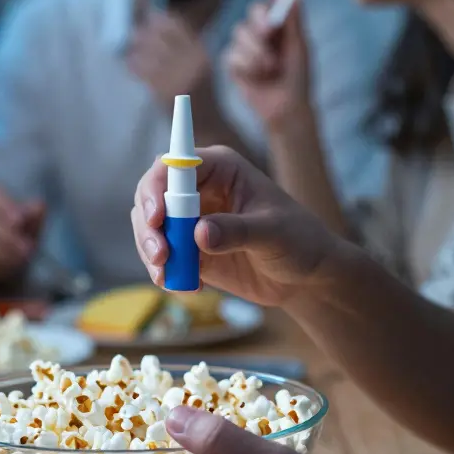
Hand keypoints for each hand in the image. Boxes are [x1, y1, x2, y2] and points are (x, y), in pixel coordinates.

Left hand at [126, 8, 211, 109]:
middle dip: (144, 32)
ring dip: (136, 48)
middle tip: (134, 34)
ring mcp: (178, 75)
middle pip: (160, 36)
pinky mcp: (165, 90)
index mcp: (200, 52)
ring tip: (130, 47)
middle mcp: (191, 61)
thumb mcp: (200, 64)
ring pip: (149, 52)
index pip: (177, 25)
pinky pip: (143, 71)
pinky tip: (130, 64)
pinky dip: (134, 65)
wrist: (205, 124)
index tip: (149, 17)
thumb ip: (185, 45)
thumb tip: (156, 21)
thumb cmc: (199, 92)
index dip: (160, 18)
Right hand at [130, 145, 342, 306]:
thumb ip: (237, 231)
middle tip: (160, 257)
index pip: (174, 165)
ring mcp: (191, 219)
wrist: (306, 276)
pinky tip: (189, 287)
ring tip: (170, 277)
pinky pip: (162, 257)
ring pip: (150, 227)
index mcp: (220, 169)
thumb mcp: (273, 233)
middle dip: (148, 226)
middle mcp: (199, 188)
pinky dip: (165, 273)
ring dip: (151, 252)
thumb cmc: (299, 240)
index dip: (156, 188)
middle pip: (151, 195)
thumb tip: (199, 233)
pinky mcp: (189, 249)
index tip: (156, 218)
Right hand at [225, 0, 312, 130]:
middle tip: (269, 32)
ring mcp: (245, 47)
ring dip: (256, 51)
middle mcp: (260, 33)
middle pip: (251, 12)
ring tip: (271, 68)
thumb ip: (295, 22)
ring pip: (239, 34)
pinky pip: (231, 55)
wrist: (286, 108)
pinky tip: (257, 78)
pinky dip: (246, 66)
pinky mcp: (233, 64)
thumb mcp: (300, 48)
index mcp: (279, 26)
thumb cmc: (298, 78)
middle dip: (260, 21)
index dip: (270, 2)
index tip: (274, 4)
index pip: (269, 4)